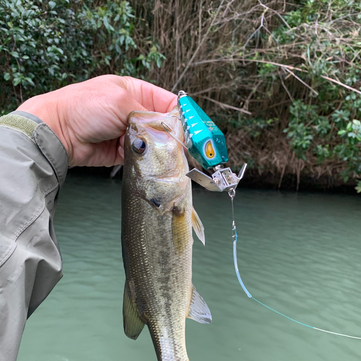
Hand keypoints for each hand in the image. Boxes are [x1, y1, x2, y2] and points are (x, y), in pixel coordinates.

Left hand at [18, 75, 176, 166]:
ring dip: (159, 150)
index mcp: (134, 91)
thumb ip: (148, 114)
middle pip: (163, 125)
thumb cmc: (84, 107)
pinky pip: (142, 157)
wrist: (59, 133)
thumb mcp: (120, 101)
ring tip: (167, 155)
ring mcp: (128, 133)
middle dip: (172, 135)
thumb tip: (169, 129)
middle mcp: (133, 112)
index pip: (166, 102)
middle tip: (184, 146)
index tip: (194, 128)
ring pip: (154, 143)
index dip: (181, 114)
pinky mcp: (122, 152)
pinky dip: (147, 160)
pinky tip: (150, 162)